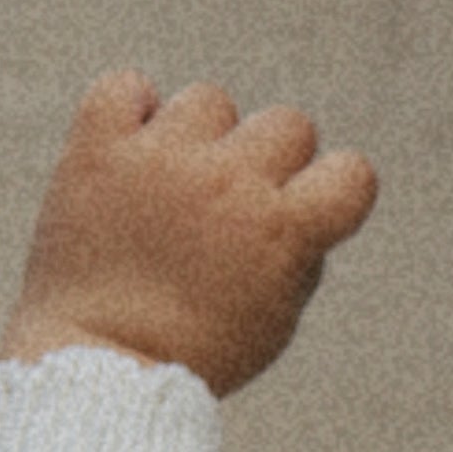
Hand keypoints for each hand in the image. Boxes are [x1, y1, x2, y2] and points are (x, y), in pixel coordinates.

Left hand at [5, 72, 378, 395]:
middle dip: (269, 162)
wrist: (99, 364)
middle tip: (231, 208)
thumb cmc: (197, 350)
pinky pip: (125, 87)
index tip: (303, 217)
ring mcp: (161, 160)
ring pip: (210, 101)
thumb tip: (300, 190)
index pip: (353, 172)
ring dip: (200, 138)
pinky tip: (132, 150)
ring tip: (172, 187)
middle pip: (288, 123)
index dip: (334, 192)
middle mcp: (229, 182)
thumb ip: (303, 247)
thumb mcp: (278, 316)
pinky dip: (132, 108)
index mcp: (284, 229)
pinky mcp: (98, 150)